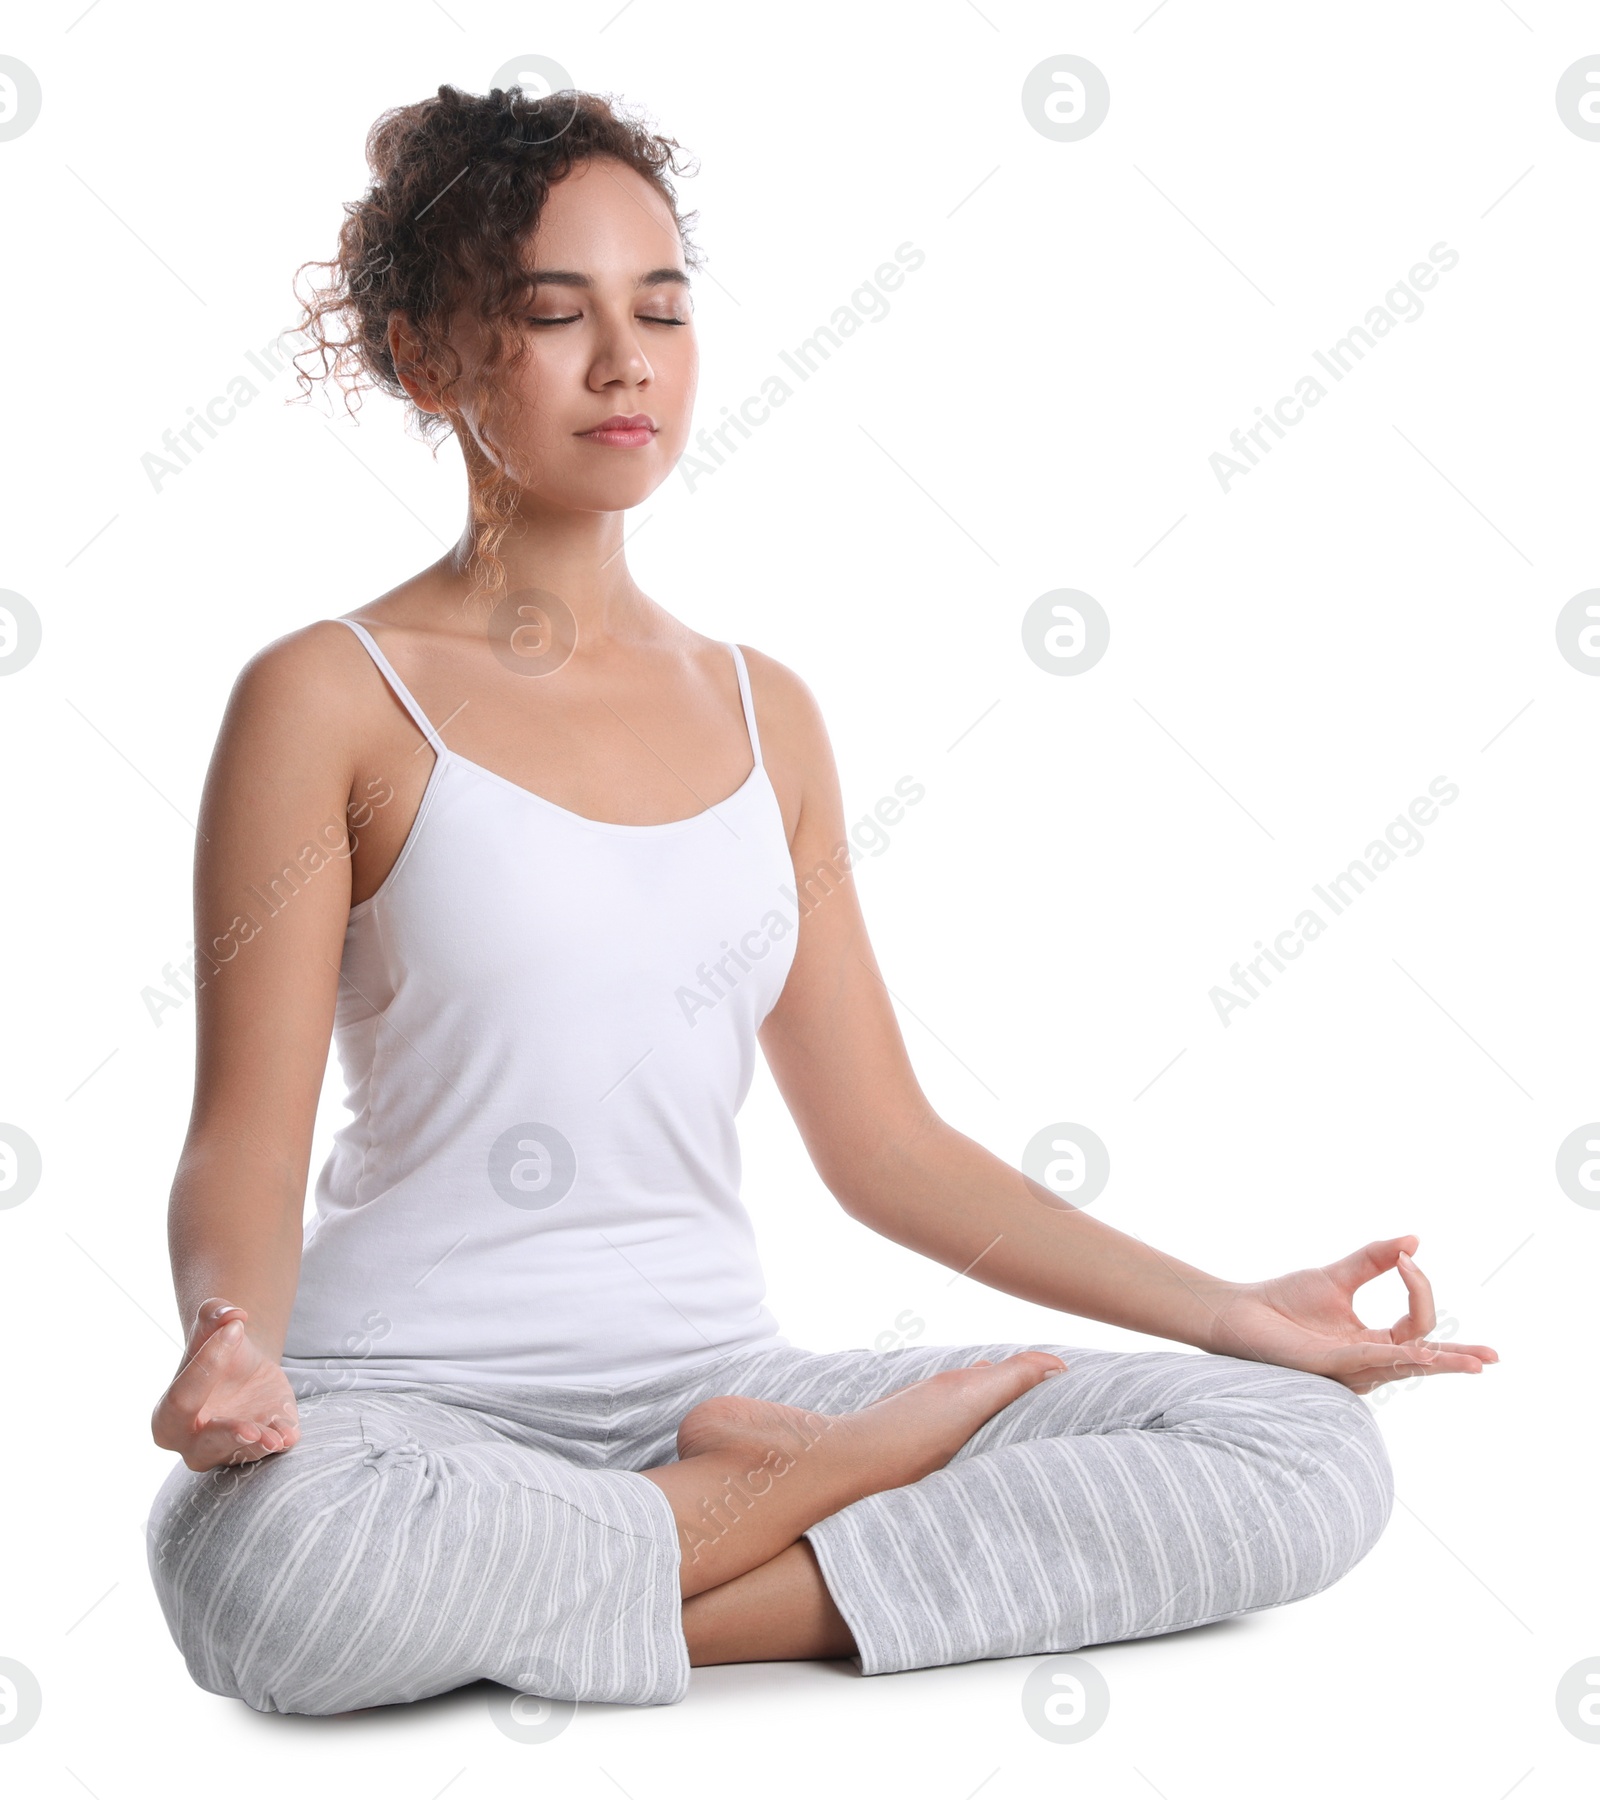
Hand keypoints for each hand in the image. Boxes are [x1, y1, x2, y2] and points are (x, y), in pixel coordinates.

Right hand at [151, 1298, 301, 1470]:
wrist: (241, 1369)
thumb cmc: (214, 1348)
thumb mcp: (211, 1327)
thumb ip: (214, 1315)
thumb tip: (233, 1314)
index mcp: (167, 1417)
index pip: (183, 1398)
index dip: (208, 1364)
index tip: (235, 1328)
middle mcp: (193, 1444)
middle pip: (207, 1443)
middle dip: (228, 1436)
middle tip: (249, 1429)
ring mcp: (227, 1451)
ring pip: (243, 1453)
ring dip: (260, 1446)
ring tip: (277, 1437)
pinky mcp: (259, 1447)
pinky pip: (271, 1452)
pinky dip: (281, 1442)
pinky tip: (290, 1436)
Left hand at [1202, 1236, 1498, 1392]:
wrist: (1239, 1311)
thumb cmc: (1283, 1301)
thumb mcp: (1338, 1276)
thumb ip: (1373, 1260)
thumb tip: (1413, 1240)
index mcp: (1372, 1342)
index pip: (1416, 1323)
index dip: (1419, 1288)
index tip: (1405, 1257)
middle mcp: (1366, 1361)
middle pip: (1421, 1356)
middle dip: (1456, 1358)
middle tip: (1490, 1358)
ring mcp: (1348, 1368)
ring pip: (1401, 1364)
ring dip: (1435, 1360)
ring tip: (1470, 1362)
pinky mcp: (1326, 1366)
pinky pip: (1366, 1361)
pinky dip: (1394, 1356)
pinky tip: (1418, 1354)